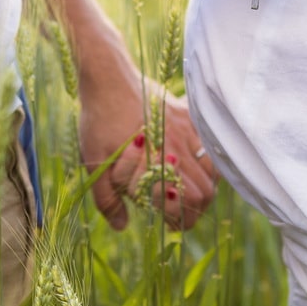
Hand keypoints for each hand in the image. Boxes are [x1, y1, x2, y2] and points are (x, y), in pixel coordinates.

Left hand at [80, 68, 216, 230]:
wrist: (107, 78)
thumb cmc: (98, 122)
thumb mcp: (94, 164)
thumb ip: (107, 200)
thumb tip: (123, 227)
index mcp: (156, 160)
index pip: (188, 201)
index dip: (181, 219)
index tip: (169, 223)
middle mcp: (177, 145)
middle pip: (206, 191)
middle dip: (194, 208)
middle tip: (176, 211)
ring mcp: (186, 129)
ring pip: (212, 171)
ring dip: (203, 187)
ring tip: (184, 191)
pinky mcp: (188, 116)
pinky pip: (210, 146)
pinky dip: (207, 163)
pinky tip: (190, 166)